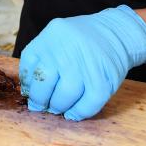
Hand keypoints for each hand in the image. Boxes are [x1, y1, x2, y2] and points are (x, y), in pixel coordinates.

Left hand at [19, 5, 145, 120]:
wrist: (117, 32)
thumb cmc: (81, 39)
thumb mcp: (57, 36)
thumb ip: (41, 57)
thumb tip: (28, 90)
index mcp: (51, 37)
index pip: (28, 68)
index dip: (28, 86)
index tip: (32, 93)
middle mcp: (66, 51)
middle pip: (43, 84)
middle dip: (40, 100)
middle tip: (43, 105)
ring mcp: (85, 66)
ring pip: (64, 97)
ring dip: (59, 107)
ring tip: (59, 107)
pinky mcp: (103, 81)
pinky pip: (87, 105)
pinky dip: (78, 113)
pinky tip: (74, 112)